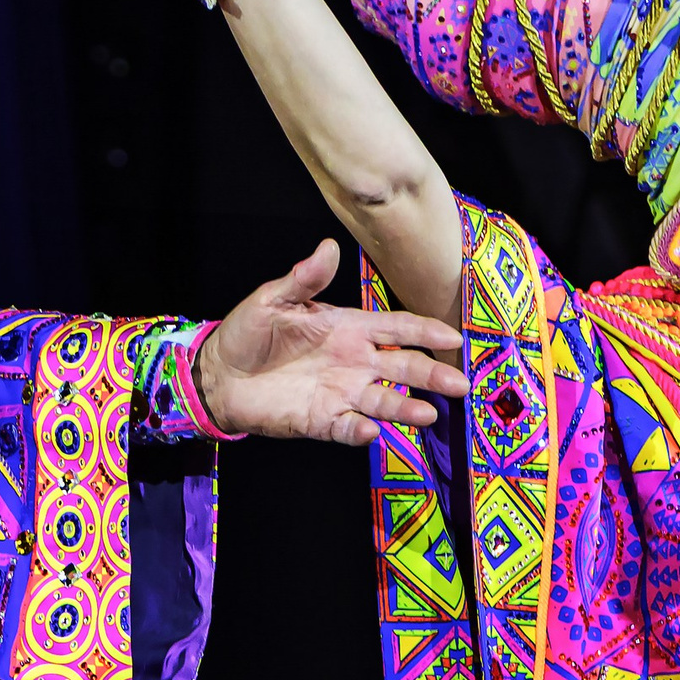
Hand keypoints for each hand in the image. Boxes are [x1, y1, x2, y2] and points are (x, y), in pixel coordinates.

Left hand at [201, 241, 467, 444]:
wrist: (219, 375)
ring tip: (428, 414)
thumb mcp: (272, 299)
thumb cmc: (247, 333)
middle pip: (404, 368)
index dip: (426, 332)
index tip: (453, 337)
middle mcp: (354, 362)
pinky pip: (347, 428)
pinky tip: (372, 432)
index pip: (397, 328)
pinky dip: (360, 432)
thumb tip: (328, 247)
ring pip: (384, 402)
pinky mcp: (322, 421)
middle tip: (460, 384)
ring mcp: (341, 393)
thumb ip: (303, 279)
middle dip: (433, 375)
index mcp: (349, 328)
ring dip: (406, 408)